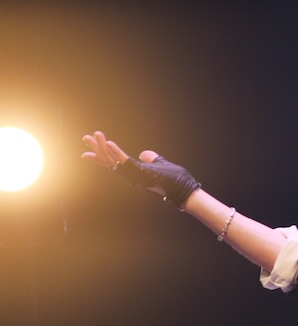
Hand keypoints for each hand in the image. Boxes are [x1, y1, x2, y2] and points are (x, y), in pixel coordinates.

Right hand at [82, 131, 200, 208]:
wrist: (184, 190)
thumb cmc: (175, 180)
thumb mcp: (160, 164)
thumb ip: (151, 158)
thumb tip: (144, 154)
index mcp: (134, 172)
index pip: (113, 164)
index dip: (99, 159)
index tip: (84, 154)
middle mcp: (132, 175)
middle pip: (109, 161)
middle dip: (97, 149)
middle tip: (85, 137)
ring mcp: (135, 175)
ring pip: (114, 160)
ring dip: (104, 147)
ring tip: (96, 135)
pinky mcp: (141, 173)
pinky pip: (126, 162)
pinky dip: (117, 153)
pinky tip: (109, 143)